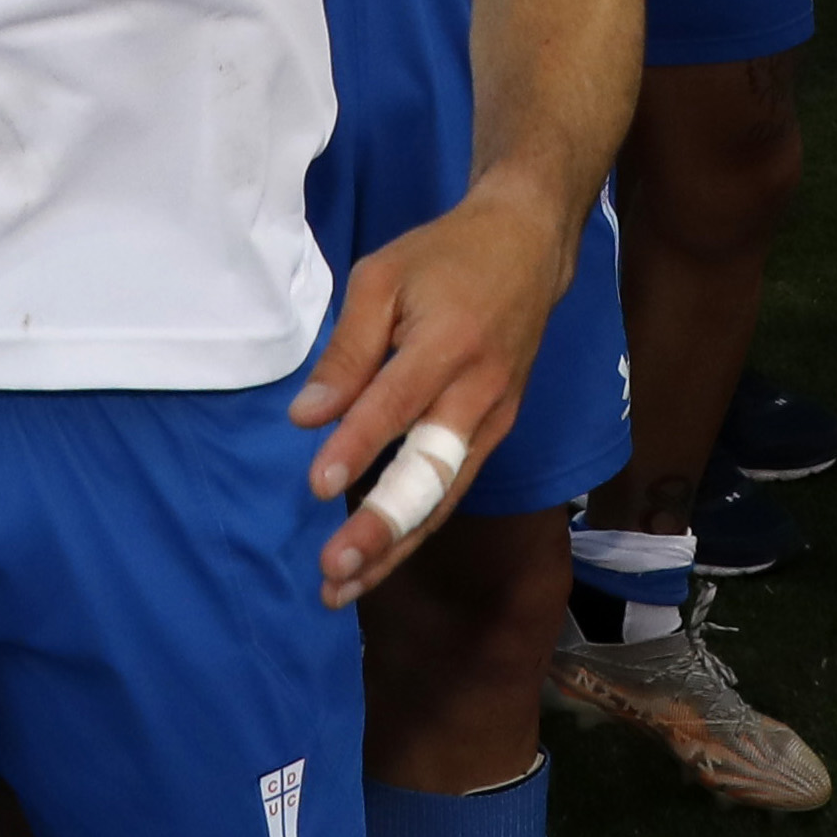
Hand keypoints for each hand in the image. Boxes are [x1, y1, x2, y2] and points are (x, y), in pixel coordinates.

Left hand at [286, 181, 564, 606]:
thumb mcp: (382, 277)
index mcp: (450, 342)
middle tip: (334, 568)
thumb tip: (307, 418)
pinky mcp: (496, 433)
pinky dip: (416, 529)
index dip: (358, 446)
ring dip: (394, 547)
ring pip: (444, 497)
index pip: (397, 403)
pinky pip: (453, 490)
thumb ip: (348, 350)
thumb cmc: (445, 259)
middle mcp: (480, 391)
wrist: (529, 248)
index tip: (318, 486)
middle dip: (382, 525)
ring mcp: (495, 418)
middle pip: (430, 470)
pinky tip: (377, 560)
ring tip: (341, 588)